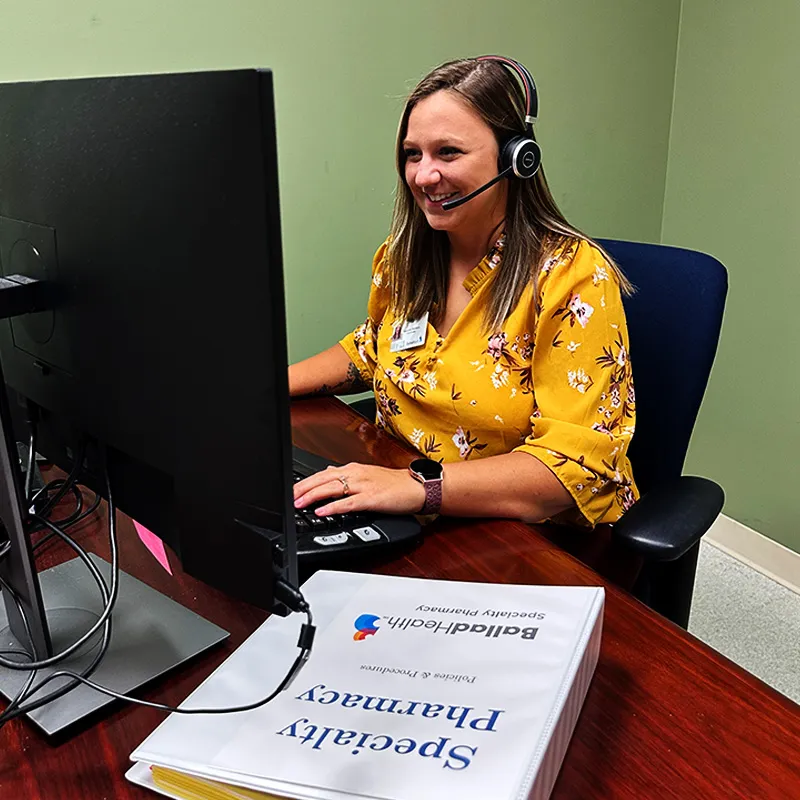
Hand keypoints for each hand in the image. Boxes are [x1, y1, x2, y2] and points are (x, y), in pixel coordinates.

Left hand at [293, 462, 425, 516]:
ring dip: (313, 496)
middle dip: (304, 488)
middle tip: (290, 497)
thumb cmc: (395, 484)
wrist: (417, 487)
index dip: (306, 481)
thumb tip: (328, 475)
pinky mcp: (372, 499)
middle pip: (323, 479)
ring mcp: (364, 486)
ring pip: (332, 488)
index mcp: (354, 469)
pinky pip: (348, 503)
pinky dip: (333, 507)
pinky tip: (322, 511)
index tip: (293, 489)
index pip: (324, 473)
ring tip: (299, 503)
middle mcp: (356, 474)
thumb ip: (347, 476)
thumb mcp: (367, 475)